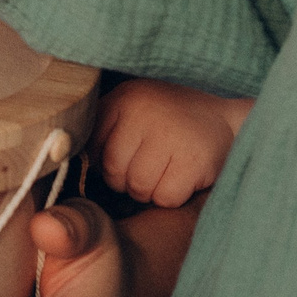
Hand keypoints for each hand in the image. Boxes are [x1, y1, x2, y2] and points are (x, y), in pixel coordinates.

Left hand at [95, 80, 254, 208]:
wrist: (224, 117)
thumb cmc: (169, 120)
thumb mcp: (132, 110)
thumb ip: (102, 130)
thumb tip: (72, 162)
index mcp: (125, 99)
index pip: (94, 149)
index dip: (108, 161)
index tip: (129, 155)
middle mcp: (145, 113)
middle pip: (115, 172)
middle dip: (128, 180)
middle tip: (151, 165)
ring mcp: (171, 136)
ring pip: (139, 188)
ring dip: (150, 190)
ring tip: (167, 169)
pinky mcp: (194, 160)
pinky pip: (166, 197)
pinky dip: (172, 196)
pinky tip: (183, 176)